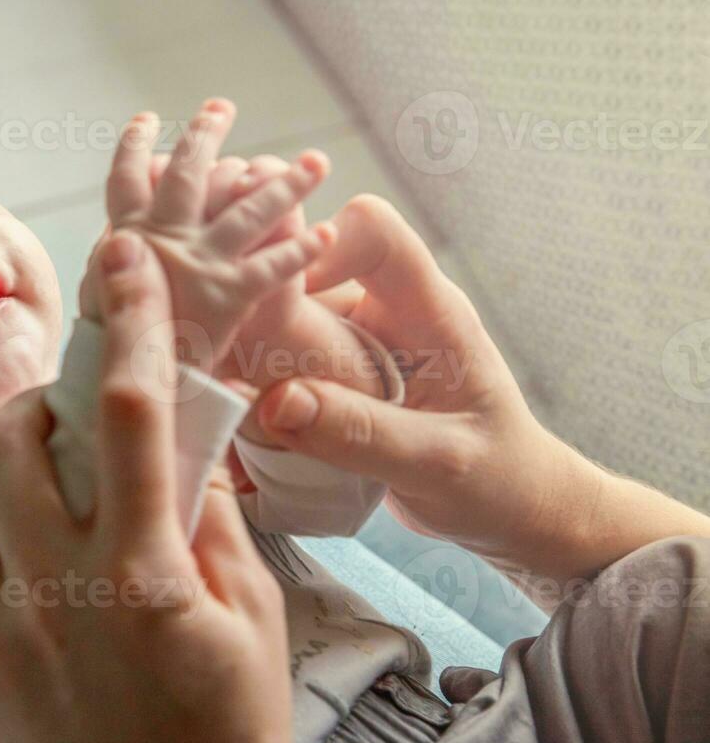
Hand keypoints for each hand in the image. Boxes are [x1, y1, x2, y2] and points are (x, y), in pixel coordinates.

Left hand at [0, 231, 302, 742]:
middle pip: (8, 439)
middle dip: (34, 405)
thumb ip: (211, 515)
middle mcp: (58, 592)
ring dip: (1, 484)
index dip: (129, 322)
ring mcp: (0, 635)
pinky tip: (18, 573)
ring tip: (47, 513)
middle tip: (70, 426)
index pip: (128, 414)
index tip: (123, 258)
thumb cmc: (235, 736)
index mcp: (144, 573)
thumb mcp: (257, 618)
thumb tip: (180, 437)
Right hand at [79, 101, 331, 377]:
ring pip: (248, 210)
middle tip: (222, 107)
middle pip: (189, 173)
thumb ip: (113, 265)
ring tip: (316, 160)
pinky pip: (272, 266)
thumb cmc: (110, 351)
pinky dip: (300, 250)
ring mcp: (197, 263)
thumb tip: (117, 237)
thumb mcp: (98, 299)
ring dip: (286, 182)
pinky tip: (326, 234)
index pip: (126, 180)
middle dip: (205, 135)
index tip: (146, 121)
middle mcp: (162, 239)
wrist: (124, 391)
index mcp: (125, 237)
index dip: (133, 147)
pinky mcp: (227, 294)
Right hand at [253, 195, 658, 585]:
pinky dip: (255, 393)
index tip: (274, 305)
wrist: (513, 509)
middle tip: (230, 372)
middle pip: (307, 272)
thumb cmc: (498, 479)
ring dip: (249, 359)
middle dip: (260, 312)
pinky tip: (245, 439)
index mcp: (430, 310)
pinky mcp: (337, 377)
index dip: (317, 248)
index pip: (372, 232)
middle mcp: (389, 313)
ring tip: (232, 412)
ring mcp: (359, 344)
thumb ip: (362, 434)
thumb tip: (276, 403)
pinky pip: (281, 364)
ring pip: (283, 320)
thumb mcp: (438, 464)